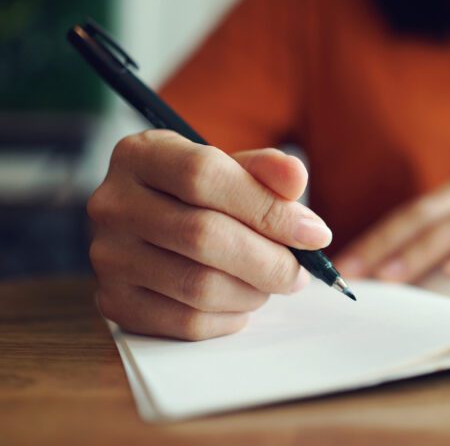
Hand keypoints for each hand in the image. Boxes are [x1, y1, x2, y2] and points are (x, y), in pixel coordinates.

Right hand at [88, 130, 331, 339]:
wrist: (155, 225)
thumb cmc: (202, 195)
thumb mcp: (231, 169)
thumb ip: (266, 170)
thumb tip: (296, 177)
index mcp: (140, 155)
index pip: (204, 176)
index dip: (267, 209)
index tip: (314, 233)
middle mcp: (112, 203)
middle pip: (203, 236)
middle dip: (269, 260)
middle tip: (300, 272)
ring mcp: (107, 256)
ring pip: (198, 286)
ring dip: (253, 292)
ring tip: (271, 282)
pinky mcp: (113, 302)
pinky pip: (185, 322)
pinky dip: (229, 318)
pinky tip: (243, 301)